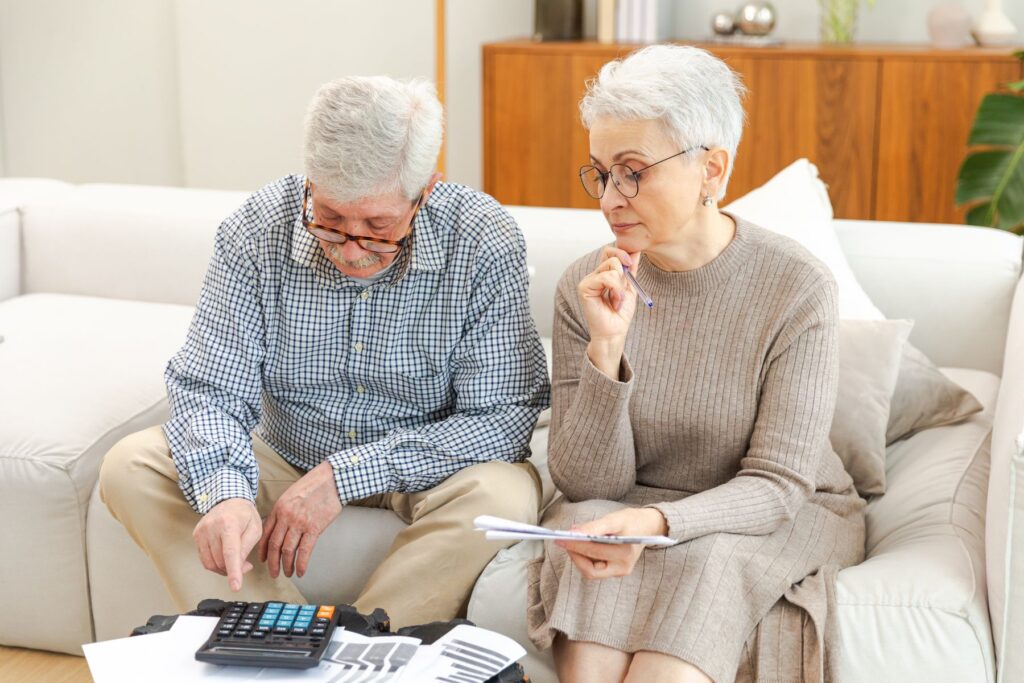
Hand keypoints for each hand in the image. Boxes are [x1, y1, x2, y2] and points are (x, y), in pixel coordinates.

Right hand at [193, 498, 262, 591]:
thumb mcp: (255, 529)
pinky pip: (205, 559)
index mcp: (229, 523)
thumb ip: (247, 548)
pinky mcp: (196, 535)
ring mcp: (201, 531)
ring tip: (236, 560)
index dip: (233, 571)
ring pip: (211, 563)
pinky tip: (224, 557)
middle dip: (234, 569)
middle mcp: (212, 527)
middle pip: (221, 561)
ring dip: (224, 568)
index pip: (230, 552)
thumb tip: (240, 567)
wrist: (229, 500)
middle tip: (246, 565)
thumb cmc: (245, 515)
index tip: (235, 587)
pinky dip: (216, 564)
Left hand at [259, 461, 341, 578]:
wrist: (332, 480)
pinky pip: (304, 550)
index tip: (263, 559)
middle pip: (275, 545)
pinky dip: (301, 563)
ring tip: (288, 573)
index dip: (263, 549)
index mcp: (279, 508)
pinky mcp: (314, 528)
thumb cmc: (315, 485)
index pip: (266, 533)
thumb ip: (285, 510)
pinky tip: (301, 571)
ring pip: (287, 550)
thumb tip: (282, 526)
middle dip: (272, 562)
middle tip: (273, 573)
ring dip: (286, 565)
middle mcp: (286, 517)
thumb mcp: (292, 494)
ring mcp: (299, 523)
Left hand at [554, 507, 667, 580]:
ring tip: (572, 541)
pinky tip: (581, 546)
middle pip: (590, 569)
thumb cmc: (631, 521)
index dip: (576, 546)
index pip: (594, 553)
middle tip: (563, 540)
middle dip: (575, 554)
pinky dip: (585, 558)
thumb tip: (572, 532)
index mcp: (625, 553)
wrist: (647, 527)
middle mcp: (623, 567)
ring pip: (591, 572)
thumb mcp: (613, 519)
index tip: (561, 538)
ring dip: (579, 558)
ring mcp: (619, 572)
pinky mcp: (615, 572)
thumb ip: (593, 527)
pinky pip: (595, 569)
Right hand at [577, 246, 640, 377]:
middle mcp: (593, 275)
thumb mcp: (630, 287)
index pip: (609, 252)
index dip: (622, 252)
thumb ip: (631, 269)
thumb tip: (636, 251)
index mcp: (602, 274)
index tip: (631, 263)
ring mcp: (588, 281)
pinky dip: (616, 289)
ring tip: (618, 300)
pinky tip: (614, 302)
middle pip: (611, 255)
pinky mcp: (585, 288)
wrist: (614, 332)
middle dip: (624, 270)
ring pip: (611, 266)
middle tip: (625, 288)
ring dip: (621, 285)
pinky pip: (606, 277)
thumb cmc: (620, 314)